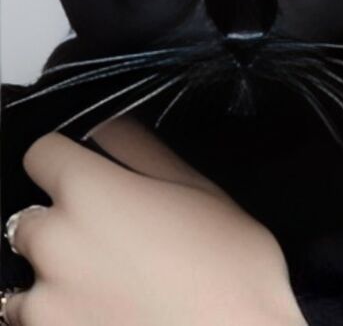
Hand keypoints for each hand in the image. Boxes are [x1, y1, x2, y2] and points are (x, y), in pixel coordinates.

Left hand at [4, 119, 306, 325]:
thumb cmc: (230, 276)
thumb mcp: (200, 190)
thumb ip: (141, 149)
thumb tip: (110, 123)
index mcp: (92, 191)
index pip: (42, 153)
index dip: (65, 161)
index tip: (83, 176)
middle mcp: (58, 243)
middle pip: (30, 219)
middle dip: (62, 227)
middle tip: (111, 246)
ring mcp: (47, 302)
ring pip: (25, 280)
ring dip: (55, 281)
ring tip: (110, 291)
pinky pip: (31, 323)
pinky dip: (57, 320)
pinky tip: (103, 316)